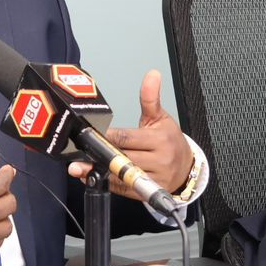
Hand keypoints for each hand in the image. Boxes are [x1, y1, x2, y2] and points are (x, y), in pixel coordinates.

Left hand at [67, 70, 193, 198]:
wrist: (186, 167)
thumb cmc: (170, 141)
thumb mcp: (160, 118)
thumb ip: (150, 98)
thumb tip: (152, 74)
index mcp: (159, 139)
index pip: (127, 138)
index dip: (107, 136)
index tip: (91, 134)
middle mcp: (158, 160)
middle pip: (122, 157)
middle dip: (100, 154)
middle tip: (80, 151)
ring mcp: (153, 178)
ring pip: (122, 175)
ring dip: (99, 172)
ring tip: (79, 168)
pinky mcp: (148, 191)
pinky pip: (124, 189)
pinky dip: (107, 183)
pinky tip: (93, 177)